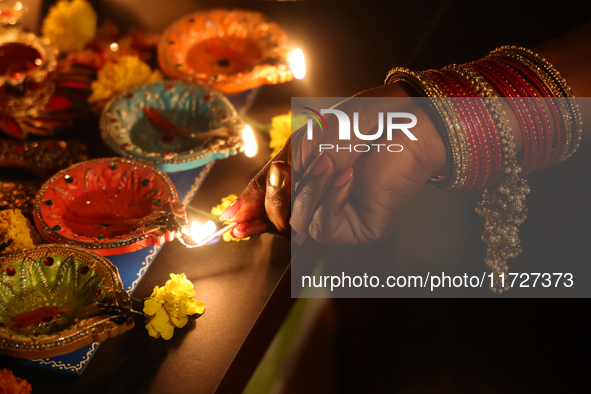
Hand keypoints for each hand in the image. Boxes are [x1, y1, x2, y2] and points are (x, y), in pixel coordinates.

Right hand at [222, 83, 447, 243]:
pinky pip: (325, 227)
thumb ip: (271, 179)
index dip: (250, 214)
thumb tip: (236, 215)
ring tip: (329, 161)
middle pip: (278, 219)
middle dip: (279, 194)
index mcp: (305, 182)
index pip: (270, 207)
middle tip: (288, 170)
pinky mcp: (359, 228)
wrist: (404, 120)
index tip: (230, 221)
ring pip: (299, 223)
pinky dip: (330, 199)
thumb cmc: (358, 124)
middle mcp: (320, 203)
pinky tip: (346, 177)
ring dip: (310, 190)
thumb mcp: (302, 146)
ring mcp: (339, 218)